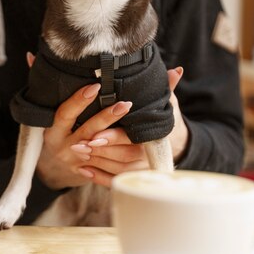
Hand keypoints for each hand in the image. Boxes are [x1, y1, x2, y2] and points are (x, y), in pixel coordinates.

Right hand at [36, 82, 132, 189]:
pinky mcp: (91, 174)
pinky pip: (111, 171)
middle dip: (107, 118)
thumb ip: (49, 86)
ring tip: (139, 123)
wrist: (55, 167)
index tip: (95, 86)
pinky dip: (125, 159)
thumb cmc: (57, 130)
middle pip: (88, 132)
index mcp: (53, 130)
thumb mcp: (49, 112)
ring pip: (104, 154)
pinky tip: (139, 147)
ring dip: (122, 138)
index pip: (65, 114)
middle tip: (125, 104)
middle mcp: (64, 147)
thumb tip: (30, 56)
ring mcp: (78, 163)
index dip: (78, 100)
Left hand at [70, 67, 187, 187]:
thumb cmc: (160, 120)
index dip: (112, 138)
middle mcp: (146, 157)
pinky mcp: (131, 178)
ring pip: (115, 170)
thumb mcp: (166, 104)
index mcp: (154, 138)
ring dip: (96, 162)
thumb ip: (167, 89)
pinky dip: (98, 178)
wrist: (170, 146)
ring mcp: (138, 170)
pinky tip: (83, 171)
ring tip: (77, 152)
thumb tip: (176, 71)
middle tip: (78, 144)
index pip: (131, 140)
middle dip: (99, 150)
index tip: (94, 136)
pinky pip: (113, 182)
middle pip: (120, 157)